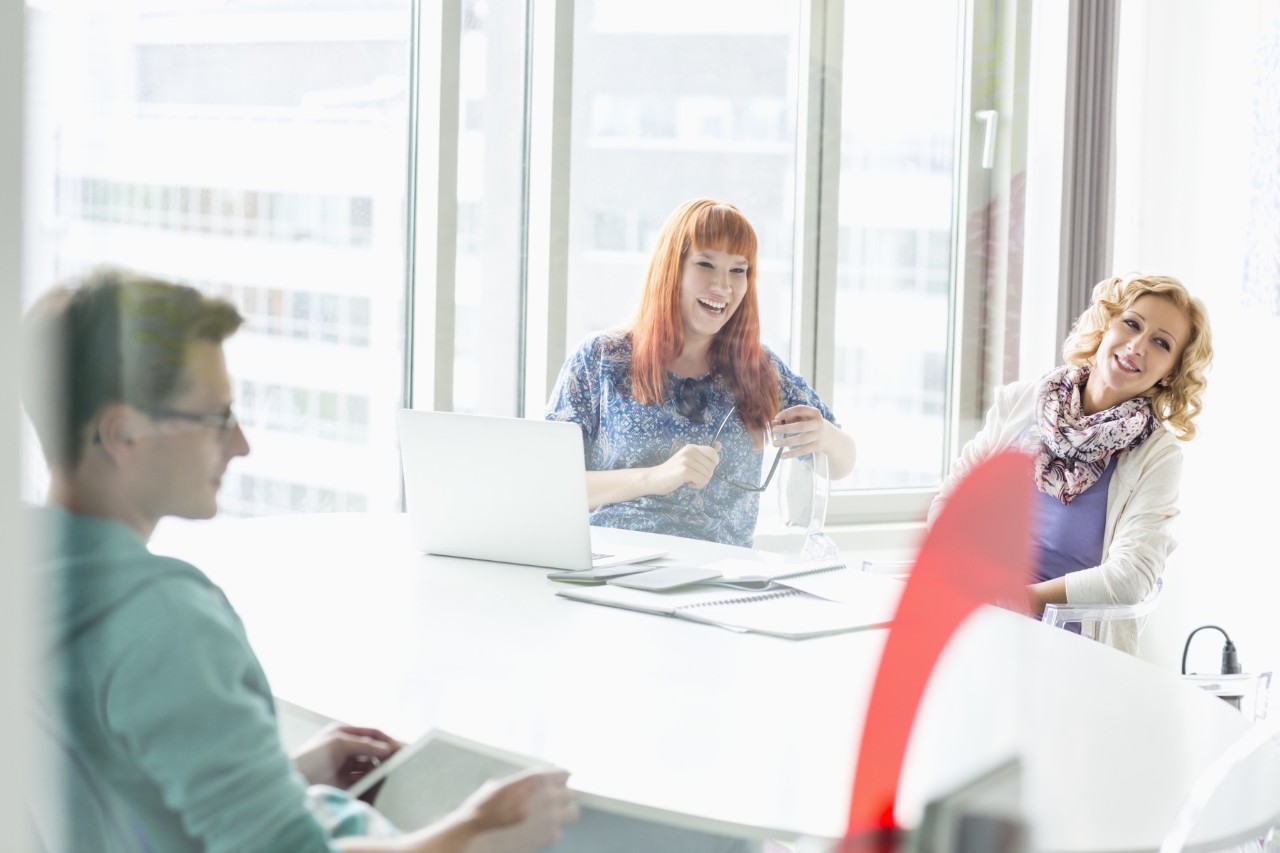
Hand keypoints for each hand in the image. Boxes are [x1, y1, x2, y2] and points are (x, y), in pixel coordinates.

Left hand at [291, 723, 401, 788]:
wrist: (291, 782)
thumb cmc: (310, 757)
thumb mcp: (338, 744)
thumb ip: (364, 744)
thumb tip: (387, 748)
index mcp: (343, 732)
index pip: (372, 732)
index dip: (387, 739)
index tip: (402, 747)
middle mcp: (346, 747)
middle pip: (373, 749)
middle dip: (386, 753)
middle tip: (402, 760)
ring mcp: (345, 765)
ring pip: (370, 764)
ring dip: (380, 767)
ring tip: (392, 771)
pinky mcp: (344, 782)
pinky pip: (364, 779)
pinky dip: (372, 779)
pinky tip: (379, 781)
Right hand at [459, 768, 578, 852]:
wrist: (477, 835)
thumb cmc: (483, 809)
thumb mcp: (501, 786)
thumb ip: (521, 784)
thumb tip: (526, 786)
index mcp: (537, 778)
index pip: (565, 774)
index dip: (560, 781)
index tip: (558, 786)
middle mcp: (549, 795)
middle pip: (573, 793)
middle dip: (564, 798)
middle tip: (555, 803)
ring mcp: (552, 816)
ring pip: (574, 812)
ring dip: (565, 814)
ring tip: (551, 818)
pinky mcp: (550, 836)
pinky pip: (559, 832)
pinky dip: (550, 834)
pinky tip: (536, 833)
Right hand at [647, 443, 720, 493]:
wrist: (654, 479)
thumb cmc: (672, 472)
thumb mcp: (689, 460)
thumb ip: (704, 454)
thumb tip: (720, 445)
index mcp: (691, 447)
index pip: (713, 454)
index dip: (710, 465)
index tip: (699, 469)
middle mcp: (690, 451)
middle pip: (712, 467)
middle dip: (704, 475)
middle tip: (690, 476)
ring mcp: (687, 460)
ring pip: (708, 475)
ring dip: (699, 481)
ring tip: (686, 479)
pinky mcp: (685, 470)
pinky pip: (702, 481)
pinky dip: (696, 485)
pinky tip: (686, 483)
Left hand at [770, 405, 831, 459]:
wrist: (831, 437)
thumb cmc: (812, 425)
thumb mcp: (805, 418)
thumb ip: (790, 419)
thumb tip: (773, 422)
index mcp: (815, 413)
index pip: (800, 410)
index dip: (787, 412)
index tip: (777, 417)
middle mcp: (818, 424)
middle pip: (800, 426)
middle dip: (786, 429)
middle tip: (774, 430)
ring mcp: (818, 436)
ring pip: (801, 440)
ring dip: (786, 442)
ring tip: (774, 443)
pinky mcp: (817, 446)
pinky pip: (803, 450)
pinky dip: (792, 454)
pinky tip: (782, 455)